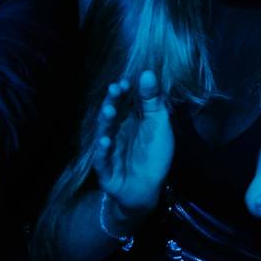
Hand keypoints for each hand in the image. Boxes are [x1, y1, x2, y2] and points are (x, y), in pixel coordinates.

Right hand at [93, 71, 174, 222]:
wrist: (150, 187)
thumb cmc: (154, 153)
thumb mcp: (158, 124)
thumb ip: (152, 101)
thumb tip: (147, 72)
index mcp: (128, 120)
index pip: (122, 102)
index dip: (122, 92)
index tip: (125, 81)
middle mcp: (115, 133)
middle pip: (111, 116)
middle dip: (112, 102)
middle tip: (114, 89)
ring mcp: (109, 151)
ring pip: (104, 134)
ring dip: (106, 123)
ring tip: (110, 111)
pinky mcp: (106, 171)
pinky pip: (102, 160)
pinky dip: (103, 151)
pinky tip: (105, 142)